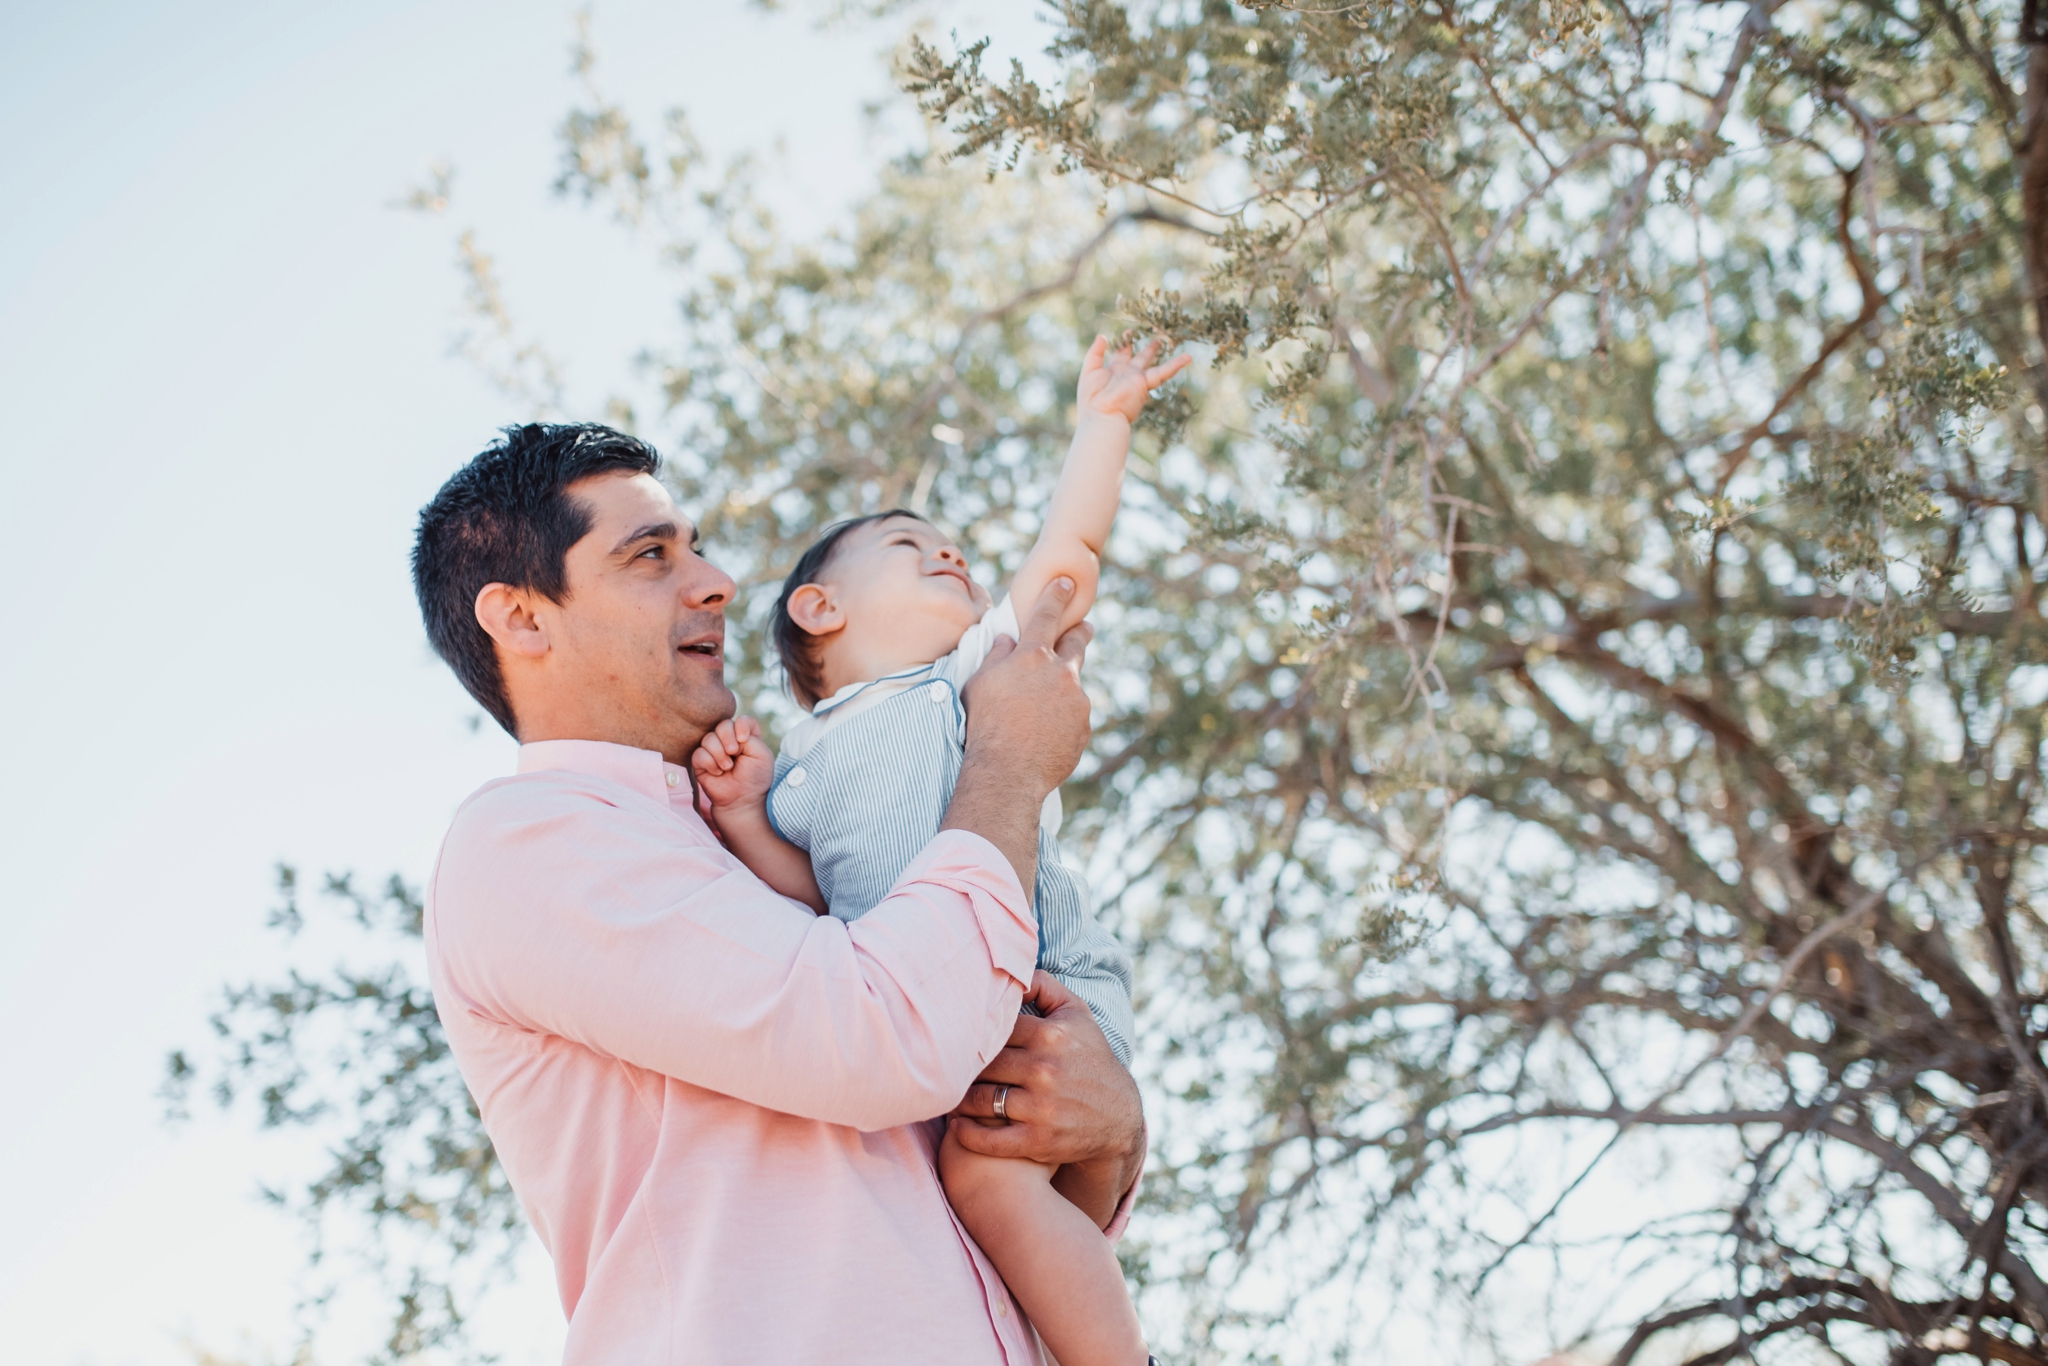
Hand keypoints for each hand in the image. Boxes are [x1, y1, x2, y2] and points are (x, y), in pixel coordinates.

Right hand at [690, 716, 773, 813]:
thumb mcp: (761, 755)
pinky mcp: (701, 762)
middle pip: (723, 724)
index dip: (742, 725)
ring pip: (709, 738)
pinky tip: (718, 773)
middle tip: (734, 753)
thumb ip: (749, 737)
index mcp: (746, 737)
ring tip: (728, 767)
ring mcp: (714, 750)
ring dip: (720, 754)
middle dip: (728, 738)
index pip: (743, 720)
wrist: (742, 800)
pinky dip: (710, 763)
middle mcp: (729, 741)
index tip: (744, 739)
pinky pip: (699, 754)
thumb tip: (731, 734)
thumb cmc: (755, 778)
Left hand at [949, 972, 1145, 1226]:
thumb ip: (1044, 985)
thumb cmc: (1090, 1058)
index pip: (992, 1029)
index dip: (970, 1034)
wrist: (1120, 1117)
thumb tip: (1010, 970)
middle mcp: (1045, 1069)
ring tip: (949, 1095)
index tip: (955, 1039)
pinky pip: (988, 1140)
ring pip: (978, 1100)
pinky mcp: (1038, 1141)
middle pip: (980, 1065)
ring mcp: (1041, 1107)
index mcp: (1050, 1034)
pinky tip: (958, 1127)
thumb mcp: (1077, 1014)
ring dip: (958, 1101)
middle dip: (962, 1068)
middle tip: (943, 1068)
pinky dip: (966, 1134)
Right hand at [959, 577, 1094, 801]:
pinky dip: (1064, 716)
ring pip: (1073, 683)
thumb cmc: (985, 726)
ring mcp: (1077, 699)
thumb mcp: (979, 685)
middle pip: (1077, 642)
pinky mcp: (1085, 724)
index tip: (1066, 582)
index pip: (1046, 615)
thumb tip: (1007, 639)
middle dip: (1081, 630)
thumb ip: (996, 657)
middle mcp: (1061, 673)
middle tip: (1085, 626)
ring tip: (1042, 706)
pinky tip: (1046, 731)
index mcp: (1032, 657)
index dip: (1056, 595)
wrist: (1008, 772)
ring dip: (1062, 686)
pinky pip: (1076, 713)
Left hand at [1075, 333, 1191, 424]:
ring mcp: (1137, 379)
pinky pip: (1163, 373)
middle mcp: (1126, 375)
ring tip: (1165, 342)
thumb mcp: (1089, 370)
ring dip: (1158, 354)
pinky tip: (1188, 357)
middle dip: (1146, 350)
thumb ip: (1095, 352)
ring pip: (1152, 364)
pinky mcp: (1145, 384)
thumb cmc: (1091, 397)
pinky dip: (1176, 365)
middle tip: (1156, 340)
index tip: (1129, 332)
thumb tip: (1103, 336)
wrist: (1101, 415)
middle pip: (1138, 359)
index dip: (1125, 343)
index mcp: (1113, 371)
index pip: (1121, 353)